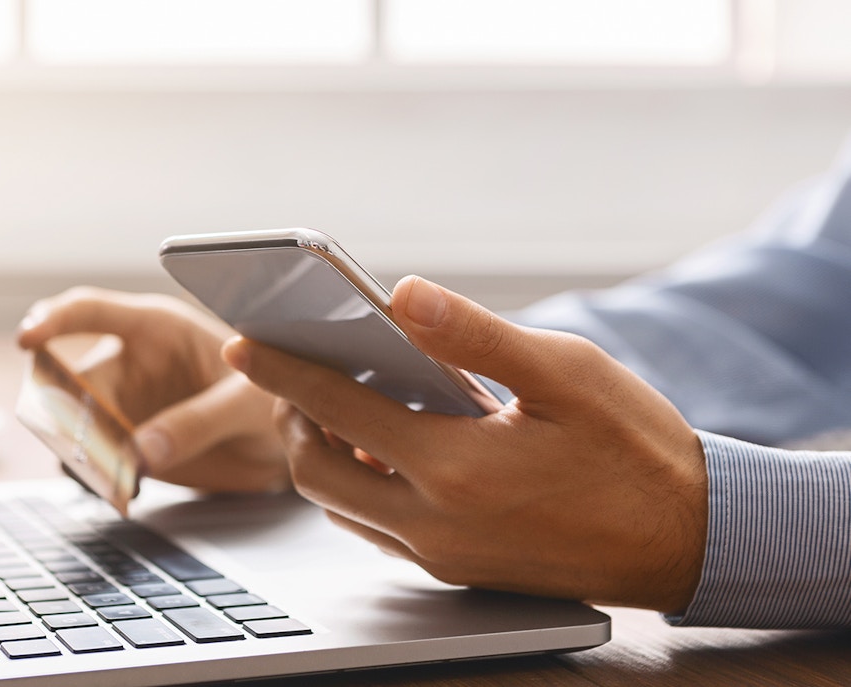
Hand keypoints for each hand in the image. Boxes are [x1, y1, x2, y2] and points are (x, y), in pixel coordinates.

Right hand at [18, 287, 286, 492]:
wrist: (292, 437)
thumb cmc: (279, 391)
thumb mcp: (248, 403)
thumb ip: (198, 421)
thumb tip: (140, 451)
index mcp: (158, 327)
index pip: (90, 311)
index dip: (54, 319)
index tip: (27, 338)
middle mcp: (131, 361)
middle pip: (72, 379)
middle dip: (64, 409)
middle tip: (80, 443)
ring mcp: (126, 405)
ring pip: (74, 424)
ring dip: (76, 449)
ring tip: (108, 474)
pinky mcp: (129, 445)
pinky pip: (95, 461)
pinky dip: (96, 478)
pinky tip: (120, 490)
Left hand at [222, 275, 706, 613]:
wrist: (686, 540)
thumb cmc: (634, 449)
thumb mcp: (564, 372)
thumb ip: (475, 334)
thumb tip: (400, 294)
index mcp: (457, 467)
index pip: (337, 410)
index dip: (282, 370)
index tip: (242, 341)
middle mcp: (434, 522)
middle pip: (315, 472)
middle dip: (292, 421)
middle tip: (299, 375)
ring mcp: (441, 554)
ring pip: (341, 506)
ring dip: (324, 456)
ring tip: (343, 403)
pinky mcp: (454, 569)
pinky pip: (376, 527)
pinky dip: (361, 484)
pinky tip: (388, 444)